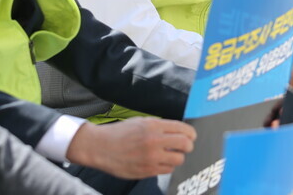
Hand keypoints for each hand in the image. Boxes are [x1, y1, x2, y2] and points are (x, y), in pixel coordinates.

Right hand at [65, 118, 195, 178]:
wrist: (100, 147)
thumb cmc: (120, 133)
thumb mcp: (141, 122)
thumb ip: (160, 126)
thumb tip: (179, 131)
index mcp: (153, 126)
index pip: (183, 129)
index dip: (191, 133)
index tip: (191, 136)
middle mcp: (154, 141)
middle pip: (186, 145)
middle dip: (188, 146)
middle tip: (185, 146)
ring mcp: (151, 158)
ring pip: (178, 160)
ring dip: (177, 157)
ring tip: (169, 154)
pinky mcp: (147, 171)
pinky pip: (167, 170)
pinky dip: (167, 166)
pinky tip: (160, 161)